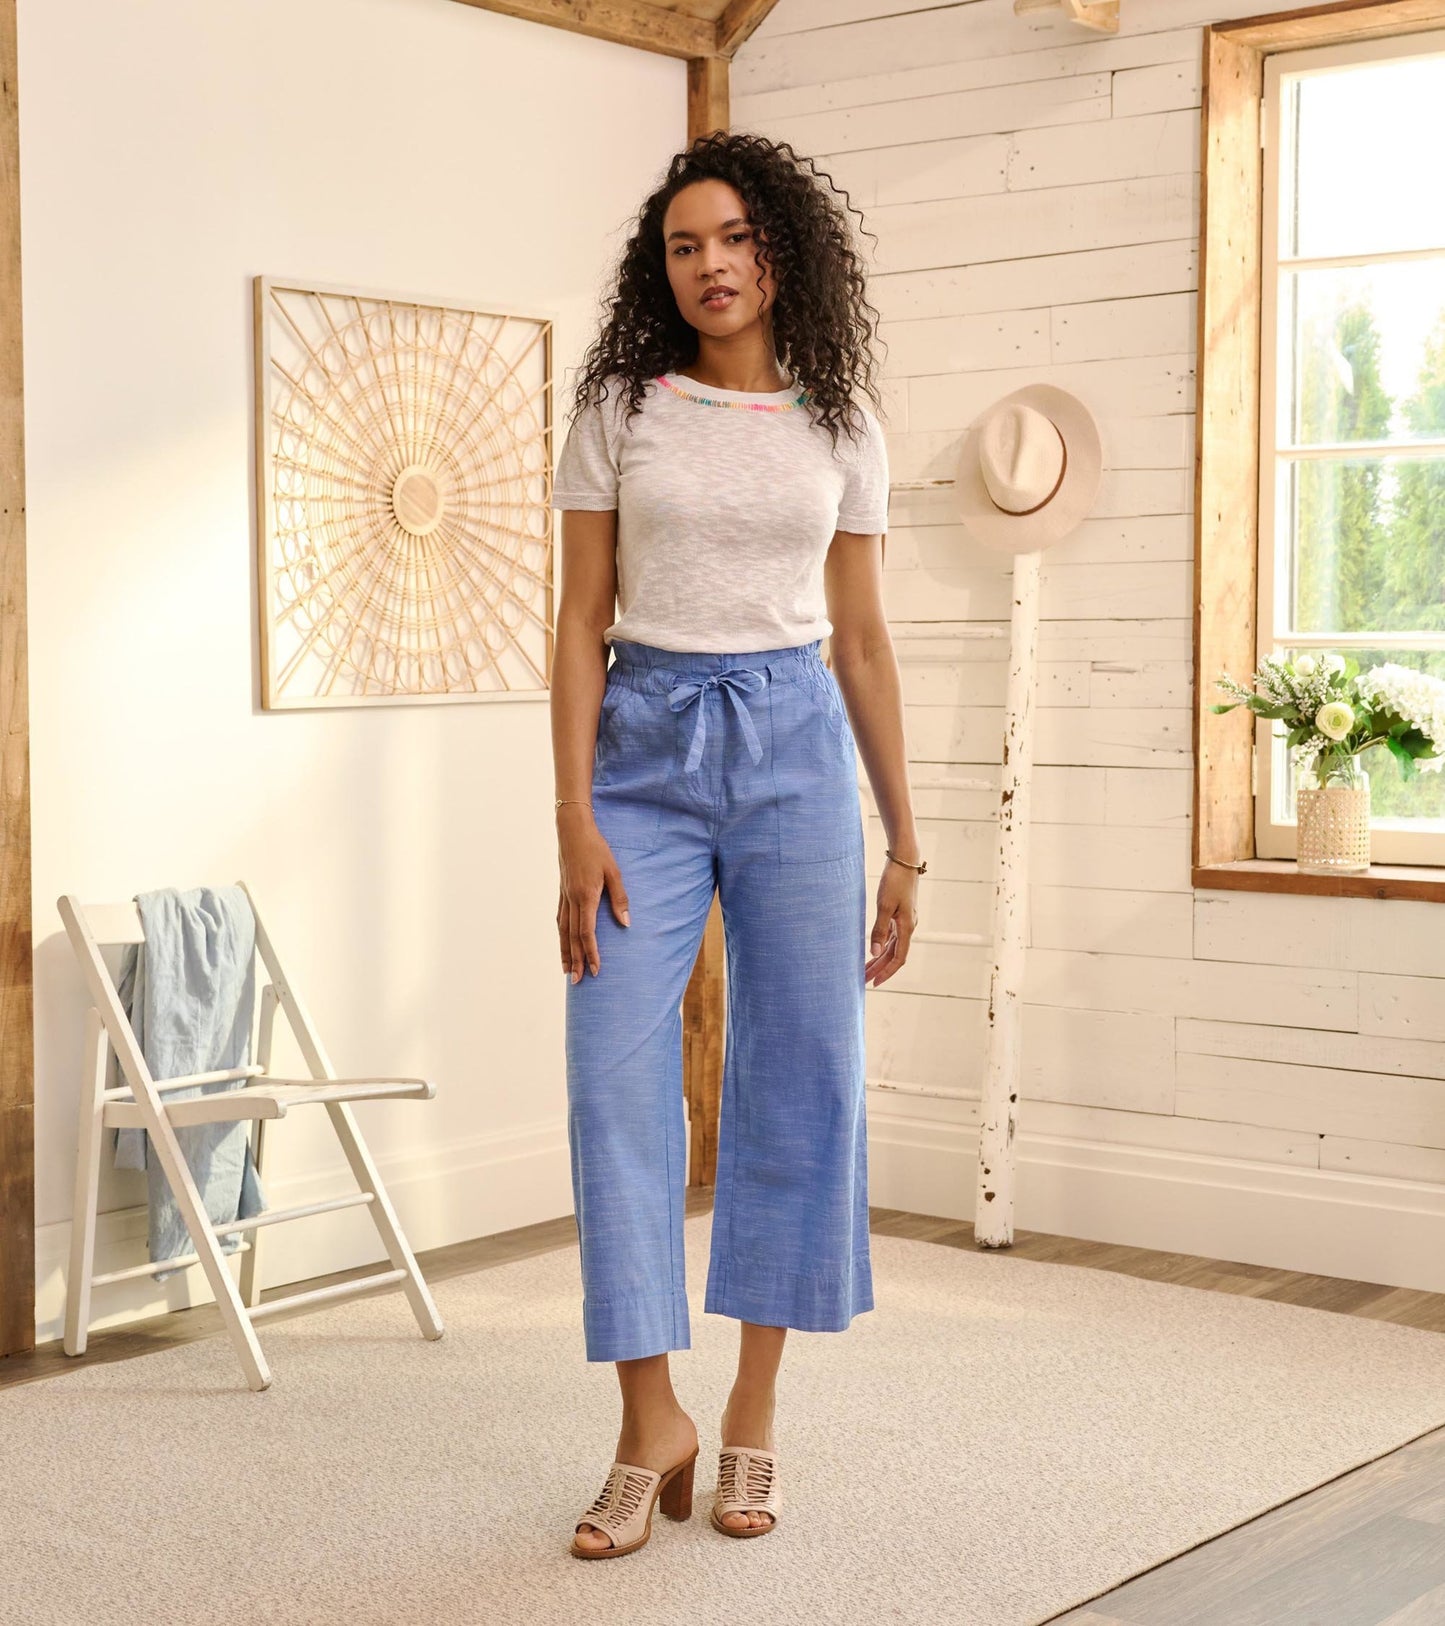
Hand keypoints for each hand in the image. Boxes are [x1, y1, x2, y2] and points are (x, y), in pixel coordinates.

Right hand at [556, 806, 630, 982]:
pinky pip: (560, 919)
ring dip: (565, 952)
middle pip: (572, 938)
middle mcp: (572, 900)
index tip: (597, 970)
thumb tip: (625, 923)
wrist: (572, 830)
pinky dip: (561, 935)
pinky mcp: (562, 892)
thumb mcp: (614, 871)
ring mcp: (564, 896)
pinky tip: (562, 943)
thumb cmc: (596, 849)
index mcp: (586, 896)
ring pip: (563, 931)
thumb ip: (619, 898)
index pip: (587, 933)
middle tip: (578, 982)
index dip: (592, 953)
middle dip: (576, 961)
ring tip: (566, 970)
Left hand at [866, 859, 917, 986]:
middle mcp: (908, 926)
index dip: (887, 972)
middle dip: (879, 969)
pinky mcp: (900, 913)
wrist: (905, 860)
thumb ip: (879, 930)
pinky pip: (892, 936)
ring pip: (893, 946)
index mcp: (907, 927)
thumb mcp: (884, 905)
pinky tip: (873, 949)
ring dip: (880, 958)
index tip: (874, 983)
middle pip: (894, 955)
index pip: (899, 958)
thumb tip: (875, 953)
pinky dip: (882, 945)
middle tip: (863, 980)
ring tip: (865, 969)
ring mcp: (905, 920)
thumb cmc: (894, 880)